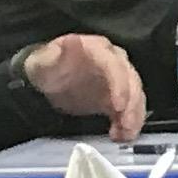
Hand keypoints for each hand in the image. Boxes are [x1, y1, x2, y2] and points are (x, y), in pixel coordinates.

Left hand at [20, 35, 145, 141]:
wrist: (47, 81)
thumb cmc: (46, 68)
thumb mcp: (43, 60)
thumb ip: (53, 54)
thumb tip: (71, 42)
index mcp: (98, 49)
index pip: (116, 66)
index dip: (120, 86)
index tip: (119, 106)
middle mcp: (114, 61)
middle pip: (132, 81)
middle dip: (132, 105)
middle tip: (127, 125)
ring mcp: (117, 80)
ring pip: (135, 96)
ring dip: (134, 116)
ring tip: (126, 135)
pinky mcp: (117, 97)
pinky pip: (129, 109)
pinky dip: (129, 123)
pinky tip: (121, 135)